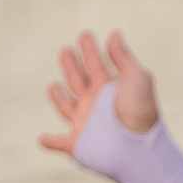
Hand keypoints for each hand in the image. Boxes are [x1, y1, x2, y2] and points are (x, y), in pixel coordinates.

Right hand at [38, 29, 163, 160]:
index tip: (85, 35)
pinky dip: (49, 141)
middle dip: (71, 66)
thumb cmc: (140, 112)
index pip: (95, 63)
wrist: (138, 148)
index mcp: (108, 88)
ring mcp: (85, 124)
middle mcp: (95, 105)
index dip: (89, 49)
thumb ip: (123, 57)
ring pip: (66, 107)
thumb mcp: (135, 78)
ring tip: (52, 86)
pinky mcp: (77, 144)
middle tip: (65, 50)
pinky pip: (58, 143)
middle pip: (78, 80)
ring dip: (58, 97)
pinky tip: (42, 138)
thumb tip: (114, 34)